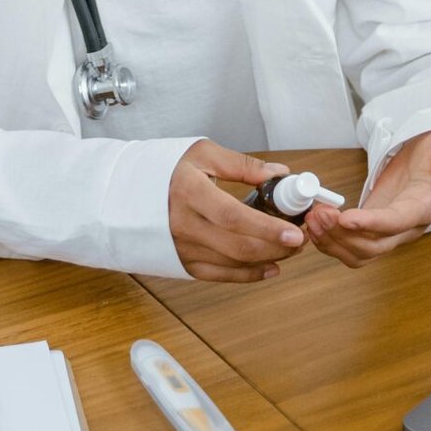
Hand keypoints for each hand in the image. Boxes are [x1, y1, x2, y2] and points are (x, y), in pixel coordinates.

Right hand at [168, 141, 306, 283]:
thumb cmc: (168, 170)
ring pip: (233, 263)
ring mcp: (183, 248)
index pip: (233, 217)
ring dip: (268, 258)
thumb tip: (279, 174)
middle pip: (238, 246)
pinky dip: (249, 275)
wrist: (130, 193)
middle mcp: (184, 225)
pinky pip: (221, 276)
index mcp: (189, 193)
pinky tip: (271, 266)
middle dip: (276, 246)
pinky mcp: (184, 263)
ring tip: (291, 247)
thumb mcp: (203, 154)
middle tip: (301, 238)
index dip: (266, 227)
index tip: (295, 230)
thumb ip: (243, 165)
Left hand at [303, 129, 430, 268]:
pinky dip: (330, 241)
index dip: (371, 224)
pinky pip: (351, 246)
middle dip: (342, 235)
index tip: (345, 218)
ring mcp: (389, 230)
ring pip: (359, 254)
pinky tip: (315, 224)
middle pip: (373, 246)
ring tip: (312, 218)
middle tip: (318, 213)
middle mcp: (408, 226)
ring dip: (332, 241)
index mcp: (425, 205)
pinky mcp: (373, 227)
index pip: (398, 222)